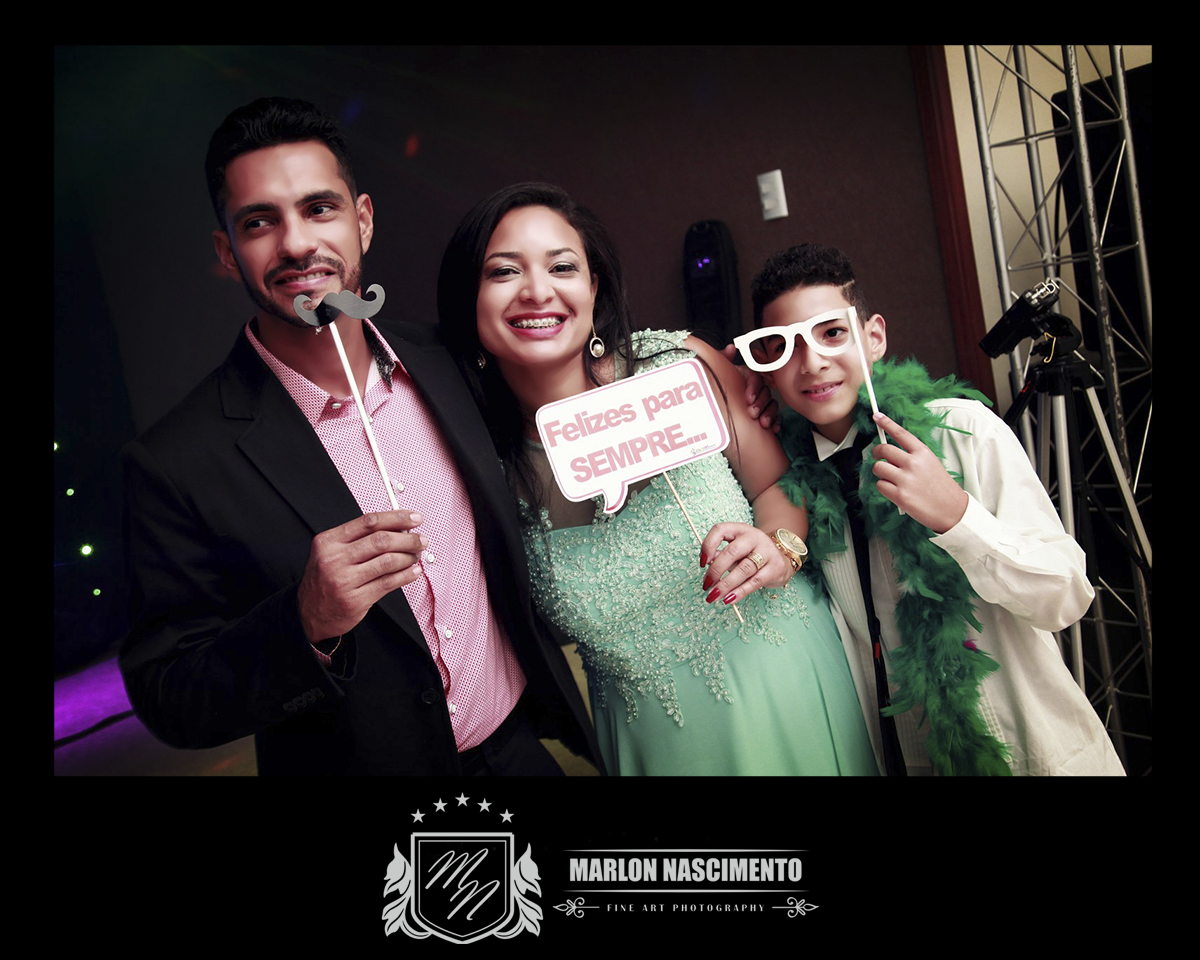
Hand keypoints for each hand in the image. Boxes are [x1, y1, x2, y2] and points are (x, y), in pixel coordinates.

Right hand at [297, 510, 426, 642]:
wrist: (308, 614)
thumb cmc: (325, 580)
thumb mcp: (331, 553)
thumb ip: (359, 539)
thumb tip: (399, 528)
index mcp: (328, 541)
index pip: (368, 522)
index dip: (396, 517)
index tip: (414, 518)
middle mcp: (334, 559)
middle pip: (381, 540)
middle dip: (408, 538)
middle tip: (421, 539)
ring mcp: (344, 580)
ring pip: (388, 561)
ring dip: (409, 556)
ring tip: (417, 555)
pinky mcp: (355, 600)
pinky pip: (388, 583)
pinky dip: (406, 575)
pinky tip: (413, 571)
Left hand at [699, 523, 792, 606]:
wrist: (781, 559)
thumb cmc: (752, 554)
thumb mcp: (736, 550)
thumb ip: (720, 554)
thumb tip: (706, 563)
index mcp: (740, 529)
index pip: (720, 530)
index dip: (708, 545)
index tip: (702, 563)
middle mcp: (754, 537)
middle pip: (732, 552)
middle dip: (716, 570)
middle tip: (706, 585)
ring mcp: (767, 552)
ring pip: (743, 569)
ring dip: (726, 585)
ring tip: (713, 596)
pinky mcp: (775, 568)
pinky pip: (755, 582)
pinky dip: (740, 592)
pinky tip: (728, 599)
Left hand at [721, 344, 779, 432]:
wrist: (708, 418)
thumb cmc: (714, 392)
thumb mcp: (716, 375)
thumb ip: (721, 360)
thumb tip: (730, 348)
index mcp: (744, 377)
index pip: (754, 378)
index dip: (753, 387)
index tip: (748, 398)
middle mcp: (754, 390)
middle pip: (765, 392)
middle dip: (761, 403)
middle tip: (752, 413)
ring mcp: (760, 404)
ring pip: (772, 405)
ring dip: (769, 414)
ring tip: (763, 423)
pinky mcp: (763, 417)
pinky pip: (775, 418)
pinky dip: (776, 423)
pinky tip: (774, 429)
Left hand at [870, 412, 968, 533]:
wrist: (952, 510)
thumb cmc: (940, 487)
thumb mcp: (931, 463)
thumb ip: (912, 456)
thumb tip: (889, 451)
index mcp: (923, 452)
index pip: (900, 433)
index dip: (886, 423)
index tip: (876, 416)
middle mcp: (913, 463)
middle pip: (883, 449)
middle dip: (876, 453)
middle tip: (878, 457)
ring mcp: (905, 479)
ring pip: (878, 467)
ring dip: (880, 472)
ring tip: (891, 478)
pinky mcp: (900, 495)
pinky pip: (880, 485)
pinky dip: (883, 487)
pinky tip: (894, 491)